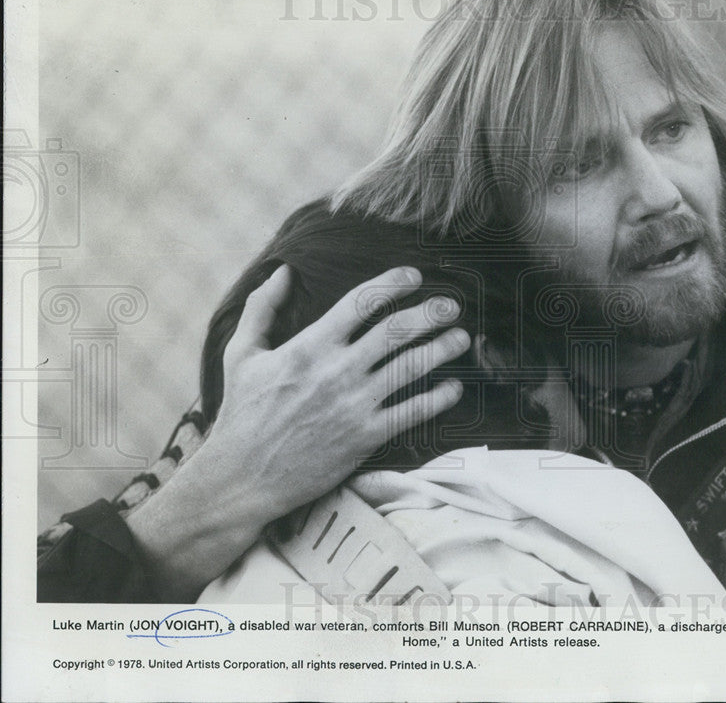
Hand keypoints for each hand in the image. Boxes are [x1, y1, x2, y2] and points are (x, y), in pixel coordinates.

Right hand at [127, 264, 469, 599]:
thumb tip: (282, 272)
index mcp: (310, 346)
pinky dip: (439, 399)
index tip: (414, 275)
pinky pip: (412, 412)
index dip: (392, 284)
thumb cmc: (241, 413)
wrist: (244, 476)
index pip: (361, 303)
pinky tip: (455, 388)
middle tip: (450, 304)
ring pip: (410, 368)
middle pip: (396, 331)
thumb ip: (261, 309)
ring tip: (462, 337)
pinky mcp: (366, 437)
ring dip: (441, 349)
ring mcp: (354, 405)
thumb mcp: (241, 354)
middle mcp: (337, 371)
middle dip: (429, 313)